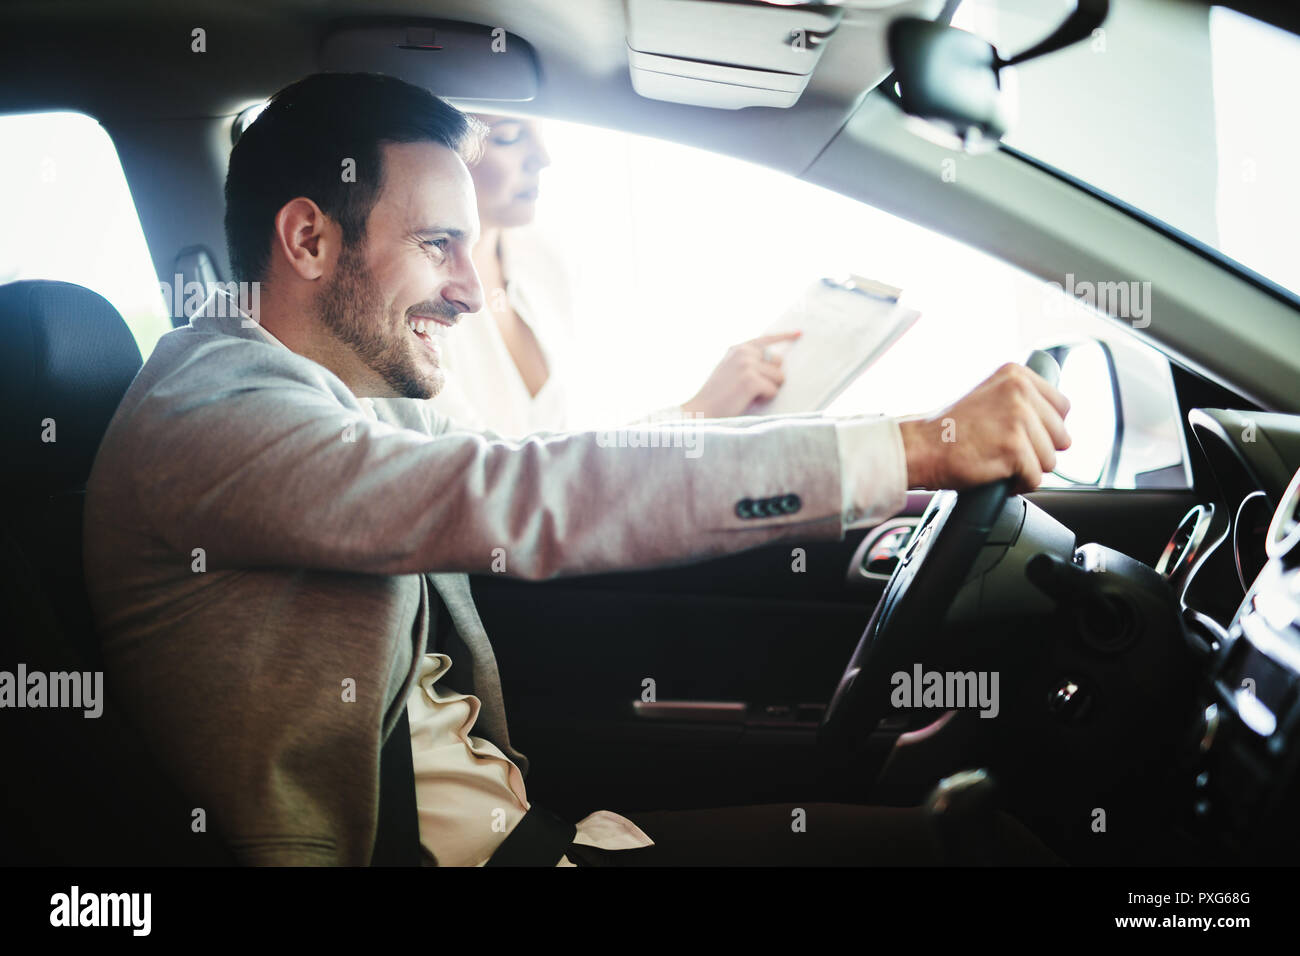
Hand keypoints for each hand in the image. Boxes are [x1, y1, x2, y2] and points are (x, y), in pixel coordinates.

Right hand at [681, 331, 801, 418]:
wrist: (700, 410)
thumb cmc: (717, 396)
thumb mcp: (729, 370)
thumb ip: (748, 361)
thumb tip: (777, 363)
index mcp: (738, 348)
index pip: (767, 339)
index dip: (785, 336)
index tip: (799, 333)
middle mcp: (743, 352)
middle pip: (779, 362)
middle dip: (772, 377)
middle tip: (754, 389)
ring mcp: (747, 365)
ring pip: (779, 377)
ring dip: (769, 389)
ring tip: (748, 395)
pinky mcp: (751, 380)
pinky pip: (773, 390)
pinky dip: (764, 398)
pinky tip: (748, 400)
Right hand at [898, 363, 1071, 494]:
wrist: (920, 446)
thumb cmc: (948, 429)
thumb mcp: (988, 396)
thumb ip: (1022, 400)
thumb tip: (1056, 421)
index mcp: (1016, 375)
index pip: (1062, 407)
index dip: (1046, 429)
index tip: (1025, 436)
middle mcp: (1020, 391)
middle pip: (1060, 436)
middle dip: (1038, 450)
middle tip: (1007, 452)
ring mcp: (1018, 418)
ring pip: (1050, 460)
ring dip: (1028, 468)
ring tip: (1000, 463)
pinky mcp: (1014, 447)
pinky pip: (1035, 478)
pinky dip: (1018, 484)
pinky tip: (999, 476)